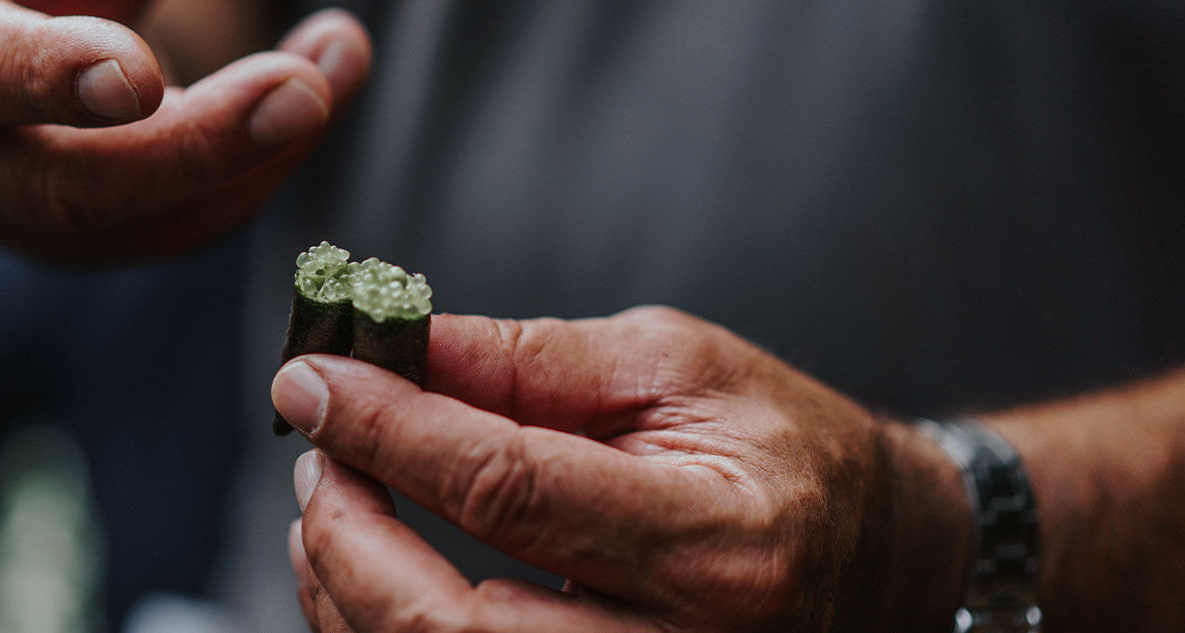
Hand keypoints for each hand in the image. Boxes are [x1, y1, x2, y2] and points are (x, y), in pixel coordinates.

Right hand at [0, 1, 371, 263]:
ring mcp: (8, 207)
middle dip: (201, 146)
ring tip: (335, 65)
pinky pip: (181, 228)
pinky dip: (260, 172)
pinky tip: (314, 103)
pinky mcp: (77, 237)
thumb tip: (161, 61)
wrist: (15, 8)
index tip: (141, 76)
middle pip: (69, 187)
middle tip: (302, 91)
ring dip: (260, 159)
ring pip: (143, 227)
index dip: (53, 78)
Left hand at [273, 307, 972, 631]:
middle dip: (349, 539)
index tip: (311, 379)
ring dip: (349, 589)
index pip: (508, 489)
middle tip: (313, 455)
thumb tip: (393, 348)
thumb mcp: (673, 366)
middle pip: (451, 627)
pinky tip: (365, 566)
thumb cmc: (784, 446)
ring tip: (328, 498)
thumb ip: (527, 362)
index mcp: (711, 539)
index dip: (389, 431)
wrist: (873, 552)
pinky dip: (383, 630)